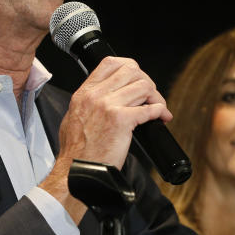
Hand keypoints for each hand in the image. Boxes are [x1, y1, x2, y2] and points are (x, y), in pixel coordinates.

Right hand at [41, 57, 170, 218]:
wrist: (76, 171)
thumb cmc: (76, 151)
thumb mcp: (74, 116)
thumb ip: (89, 102)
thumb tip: (106, 97)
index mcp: (84, 92)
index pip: (111, 63)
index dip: (130, 67)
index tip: (137, 79)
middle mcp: (95, 95)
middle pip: (131, 70)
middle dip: (146, 81)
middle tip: (151, 96)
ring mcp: (108, 106)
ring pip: (143, 86)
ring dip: (156, 97)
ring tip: (157, 108)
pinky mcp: (121, 121)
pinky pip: (149, 109)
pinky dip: (159, 111)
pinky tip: (160, 117)